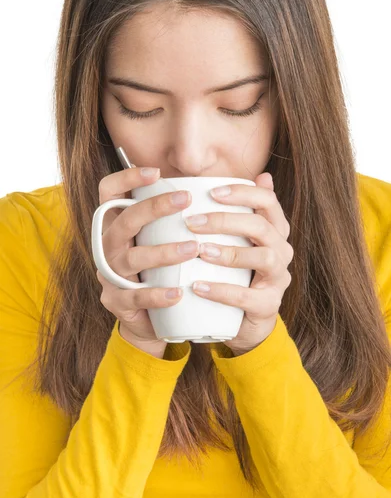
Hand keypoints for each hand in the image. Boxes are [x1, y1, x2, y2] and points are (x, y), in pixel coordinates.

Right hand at [96, 165, 199, 357]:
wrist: (151, 320)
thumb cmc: (163, 270)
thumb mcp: (165, 240)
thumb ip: (181, 215)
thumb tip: (227, 185)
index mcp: (117, 225)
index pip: (109, 192)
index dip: (126, 178)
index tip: (156, 172)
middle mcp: (109, 246)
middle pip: (124, 220)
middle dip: (154, 207)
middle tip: (186, 200)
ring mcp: (110, 275)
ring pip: (132, 258)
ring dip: (163, 251)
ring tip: (193, 248)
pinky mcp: (117, 302)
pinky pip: (136, 297)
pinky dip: (157, 294)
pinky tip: (178, 292)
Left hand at [185, 173, 292, 355]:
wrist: (246, 322)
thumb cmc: (237, 273)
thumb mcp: (236, 242)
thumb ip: (236, 213)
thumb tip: (258, 174)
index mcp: (275, 231)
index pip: (268, 201)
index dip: (242, 193)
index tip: (211, 192)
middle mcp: (282, 251)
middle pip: (262, 227)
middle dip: (226, 221)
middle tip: (192, 222)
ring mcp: (279, 279)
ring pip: (263, 257)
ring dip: (229, 252)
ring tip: (200, 251)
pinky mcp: (269, 305)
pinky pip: (247, 296)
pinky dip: (221, 290)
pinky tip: (198, 286)